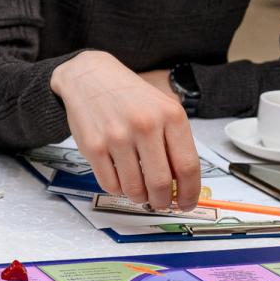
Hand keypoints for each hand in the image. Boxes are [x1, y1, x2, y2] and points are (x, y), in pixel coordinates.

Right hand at [50, 50, 199, 210]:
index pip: (188, 166)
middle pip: (161, 183)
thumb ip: (174, 143)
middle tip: (160, 203)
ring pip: (134, 189)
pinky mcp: (93, 146)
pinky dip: (118, 188)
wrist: (90, 77)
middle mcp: (145, 125)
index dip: (189, 193)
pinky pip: (110, 184)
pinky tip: (120, 176)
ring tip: (139, 190)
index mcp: (170, 115)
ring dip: (139, 197)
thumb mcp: (162, 109)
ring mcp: (117, 136)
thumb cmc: (129, 96)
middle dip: (162, 201)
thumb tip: (180, 185)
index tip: (186, 203)